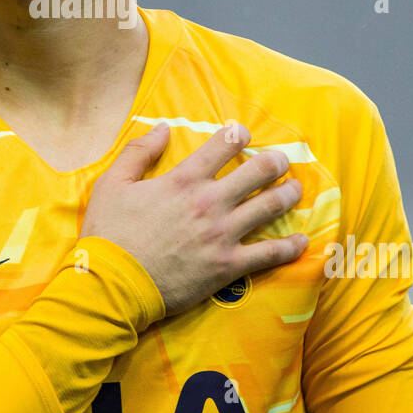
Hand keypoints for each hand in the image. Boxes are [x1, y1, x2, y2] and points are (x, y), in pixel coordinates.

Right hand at [80, 121, 307, 315]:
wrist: (112, 285)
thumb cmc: (109, 233)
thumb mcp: (112, 183)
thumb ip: (139, 151)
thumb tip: (162, 128)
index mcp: (183, 180)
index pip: (222, 145)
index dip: (237, 134)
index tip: (243, 133)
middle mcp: (209, 202)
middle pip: (257, 172)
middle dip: (275, 162)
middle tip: (282, 161)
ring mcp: (222, 235)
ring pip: (269, 207)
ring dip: (288, 195)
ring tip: (296, 190)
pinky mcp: (228, 266)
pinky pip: (269, 254)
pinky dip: (290, 247)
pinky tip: (303, 241)